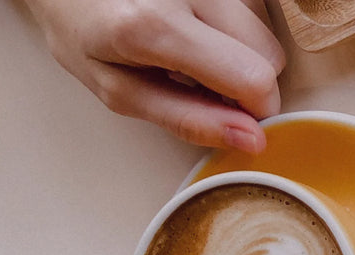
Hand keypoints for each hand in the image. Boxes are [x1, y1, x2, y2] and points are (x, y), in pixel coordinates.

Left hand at [24, 0, 285, 152]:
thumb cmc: (85, 33)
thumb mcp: (120, 90)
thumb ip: (187, 119)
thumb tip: (251, 139)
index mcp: (154, 26)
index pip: (252, 78)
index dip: (254, 110)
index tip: (231, 120)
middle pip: (269, 56)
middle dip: (249, 83)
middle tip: (206, 87)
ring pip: (265, 35)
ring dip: (242, 56)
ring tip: (196, 55)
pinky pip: (252, 14)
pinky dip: (233, 35)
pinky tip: (199, 34)